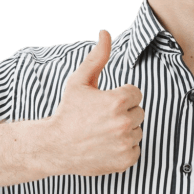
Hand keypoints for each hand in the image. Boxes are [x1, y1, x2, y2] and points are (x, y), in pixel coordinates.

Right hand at [47, 29, 143, 176]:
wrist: (54, 147)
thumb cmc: (67, 111)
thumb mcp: (79, 81)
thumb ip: (97, 57)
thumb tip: (105, 32)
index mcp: (117, 101)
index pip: (135, 93)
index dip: (120, 96)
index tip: (104, 103)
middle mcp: (124, 123)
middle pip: (139, 112)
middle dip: (123, 113)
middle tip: (101, 118)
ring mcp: (125, 143)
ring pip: (137, 130)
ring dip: (125, 131)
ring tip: (102, 132)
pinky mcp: (125, 160)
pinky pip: (135, 148)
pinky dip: (124, 148)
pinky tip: (105, 145)